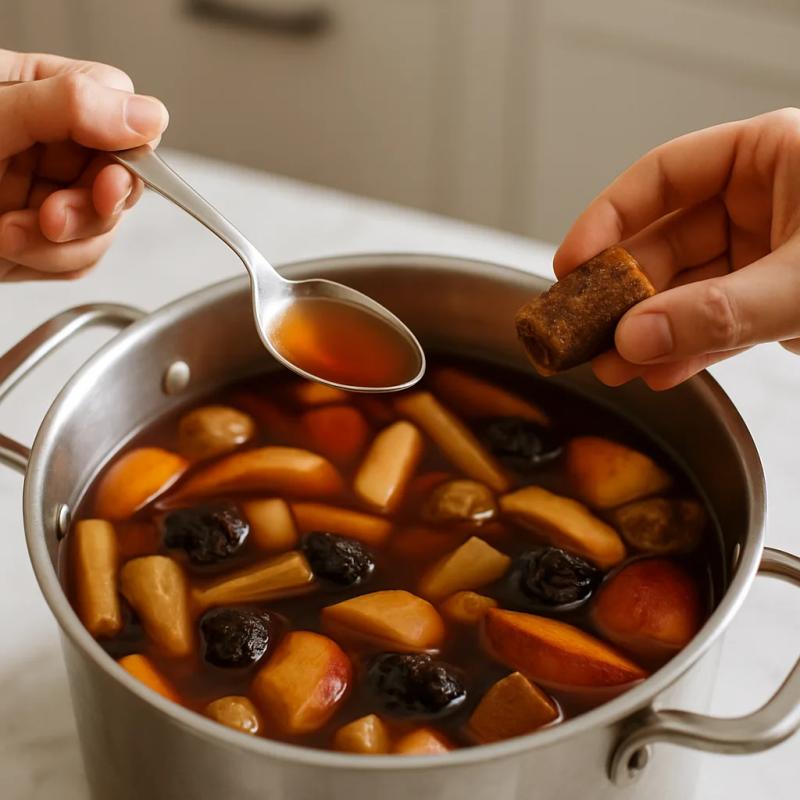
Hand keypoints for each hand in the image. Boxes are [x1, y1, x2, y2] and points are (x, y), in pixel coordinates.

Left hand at [0, 50, 167, 280]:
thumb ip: (68, 108)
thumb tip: (147, 115)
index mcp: (36, 93)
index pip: (117, 104)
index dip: (128, 140)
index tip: (110, 169)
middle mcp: (47, 145)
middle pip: (123, 174)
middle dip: (92, 206)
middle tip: (57, 213)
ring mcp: (47, 195)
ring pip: (106, 227)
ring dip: (62, 243)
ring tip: (9, 233)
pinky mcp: (41, 243)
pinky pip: (82, 260)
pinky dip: (50, 264)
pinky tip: (8, 249)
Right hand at [554, 108, 799, 389]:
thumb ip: (721, 311)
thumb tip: (636, 337)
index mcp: (774, 157)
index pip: (665, 175)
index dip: (608, 217)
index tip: (571, 262)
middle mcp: (766, 200)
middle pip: (666, 238)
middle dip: (624, 293)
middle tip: (583, 330)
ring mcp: (770, 253)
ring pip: (686, 288)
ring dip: (649, 330)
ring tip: (613, 366)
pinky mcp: (779, 301)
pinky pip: (717, 320)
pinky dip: (689, 348)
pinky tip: (661, 371)